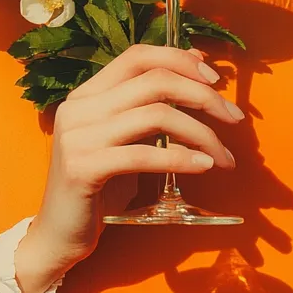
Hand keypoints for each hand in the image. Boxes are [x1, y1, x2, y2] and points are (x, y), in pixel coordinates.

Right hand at [15, 44, 242, 292]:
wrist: (58, 236)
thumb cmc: (100, 185)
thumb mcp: (129, 138)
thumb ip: (154, 104)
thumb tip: (197, 63)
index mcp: (88, 92)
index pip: (138, 55)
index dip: (180, 59)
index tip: (215, 79)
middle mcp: (80, 106)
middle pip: (153, 81)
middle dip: (202, 95)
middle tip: (234, 117)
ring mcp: (78, 136)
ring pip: (155, 115)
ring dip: (201, 133)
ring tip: (224, 155)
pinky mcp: (82, 168)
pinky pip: (144, 155)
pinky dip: (181, 158)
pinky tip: (204, 166)